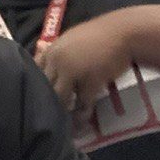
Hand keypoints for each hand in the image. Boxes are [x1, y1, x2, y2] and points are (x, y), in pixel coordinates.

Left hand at [38, 5, 159, 114]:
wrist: (125, 33)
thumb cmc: (100, 36)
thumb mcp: (72, 39)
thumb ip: (58, 52)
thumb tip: (42, 55)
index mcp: (53, 50)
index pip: (34, 72)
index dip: (35, 87)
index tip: (38, 98)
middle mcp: (58, 60)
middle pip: (44, 88)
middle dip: (46, 104)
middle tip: (47, 118)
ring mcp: (73, 71)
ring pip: (60, 99)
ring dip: (61, 113)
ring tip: (63, 126)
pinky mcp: (90, 81)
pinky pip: (82, 104)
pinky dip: (82, 115)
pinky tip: (81, 124)